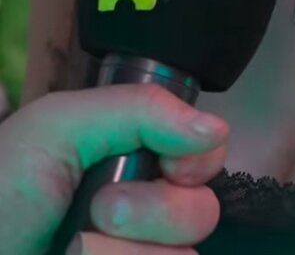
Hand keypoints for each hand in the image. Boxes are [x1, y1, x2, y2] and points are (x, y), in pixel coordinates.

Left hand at [0, 83, 228, 254]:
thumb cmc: (2, 188)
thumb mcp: (58, 126)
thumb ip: (140, 109)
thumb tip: (218, 128)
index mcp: (129, 162)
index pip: (205, 154)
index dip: (198, 159)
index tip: (170, 165)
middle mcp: (139, 215)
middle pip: (203, 212)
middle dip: (154, 211)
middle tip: (100, 209)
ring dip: (124, 253)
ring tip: (73, 249)